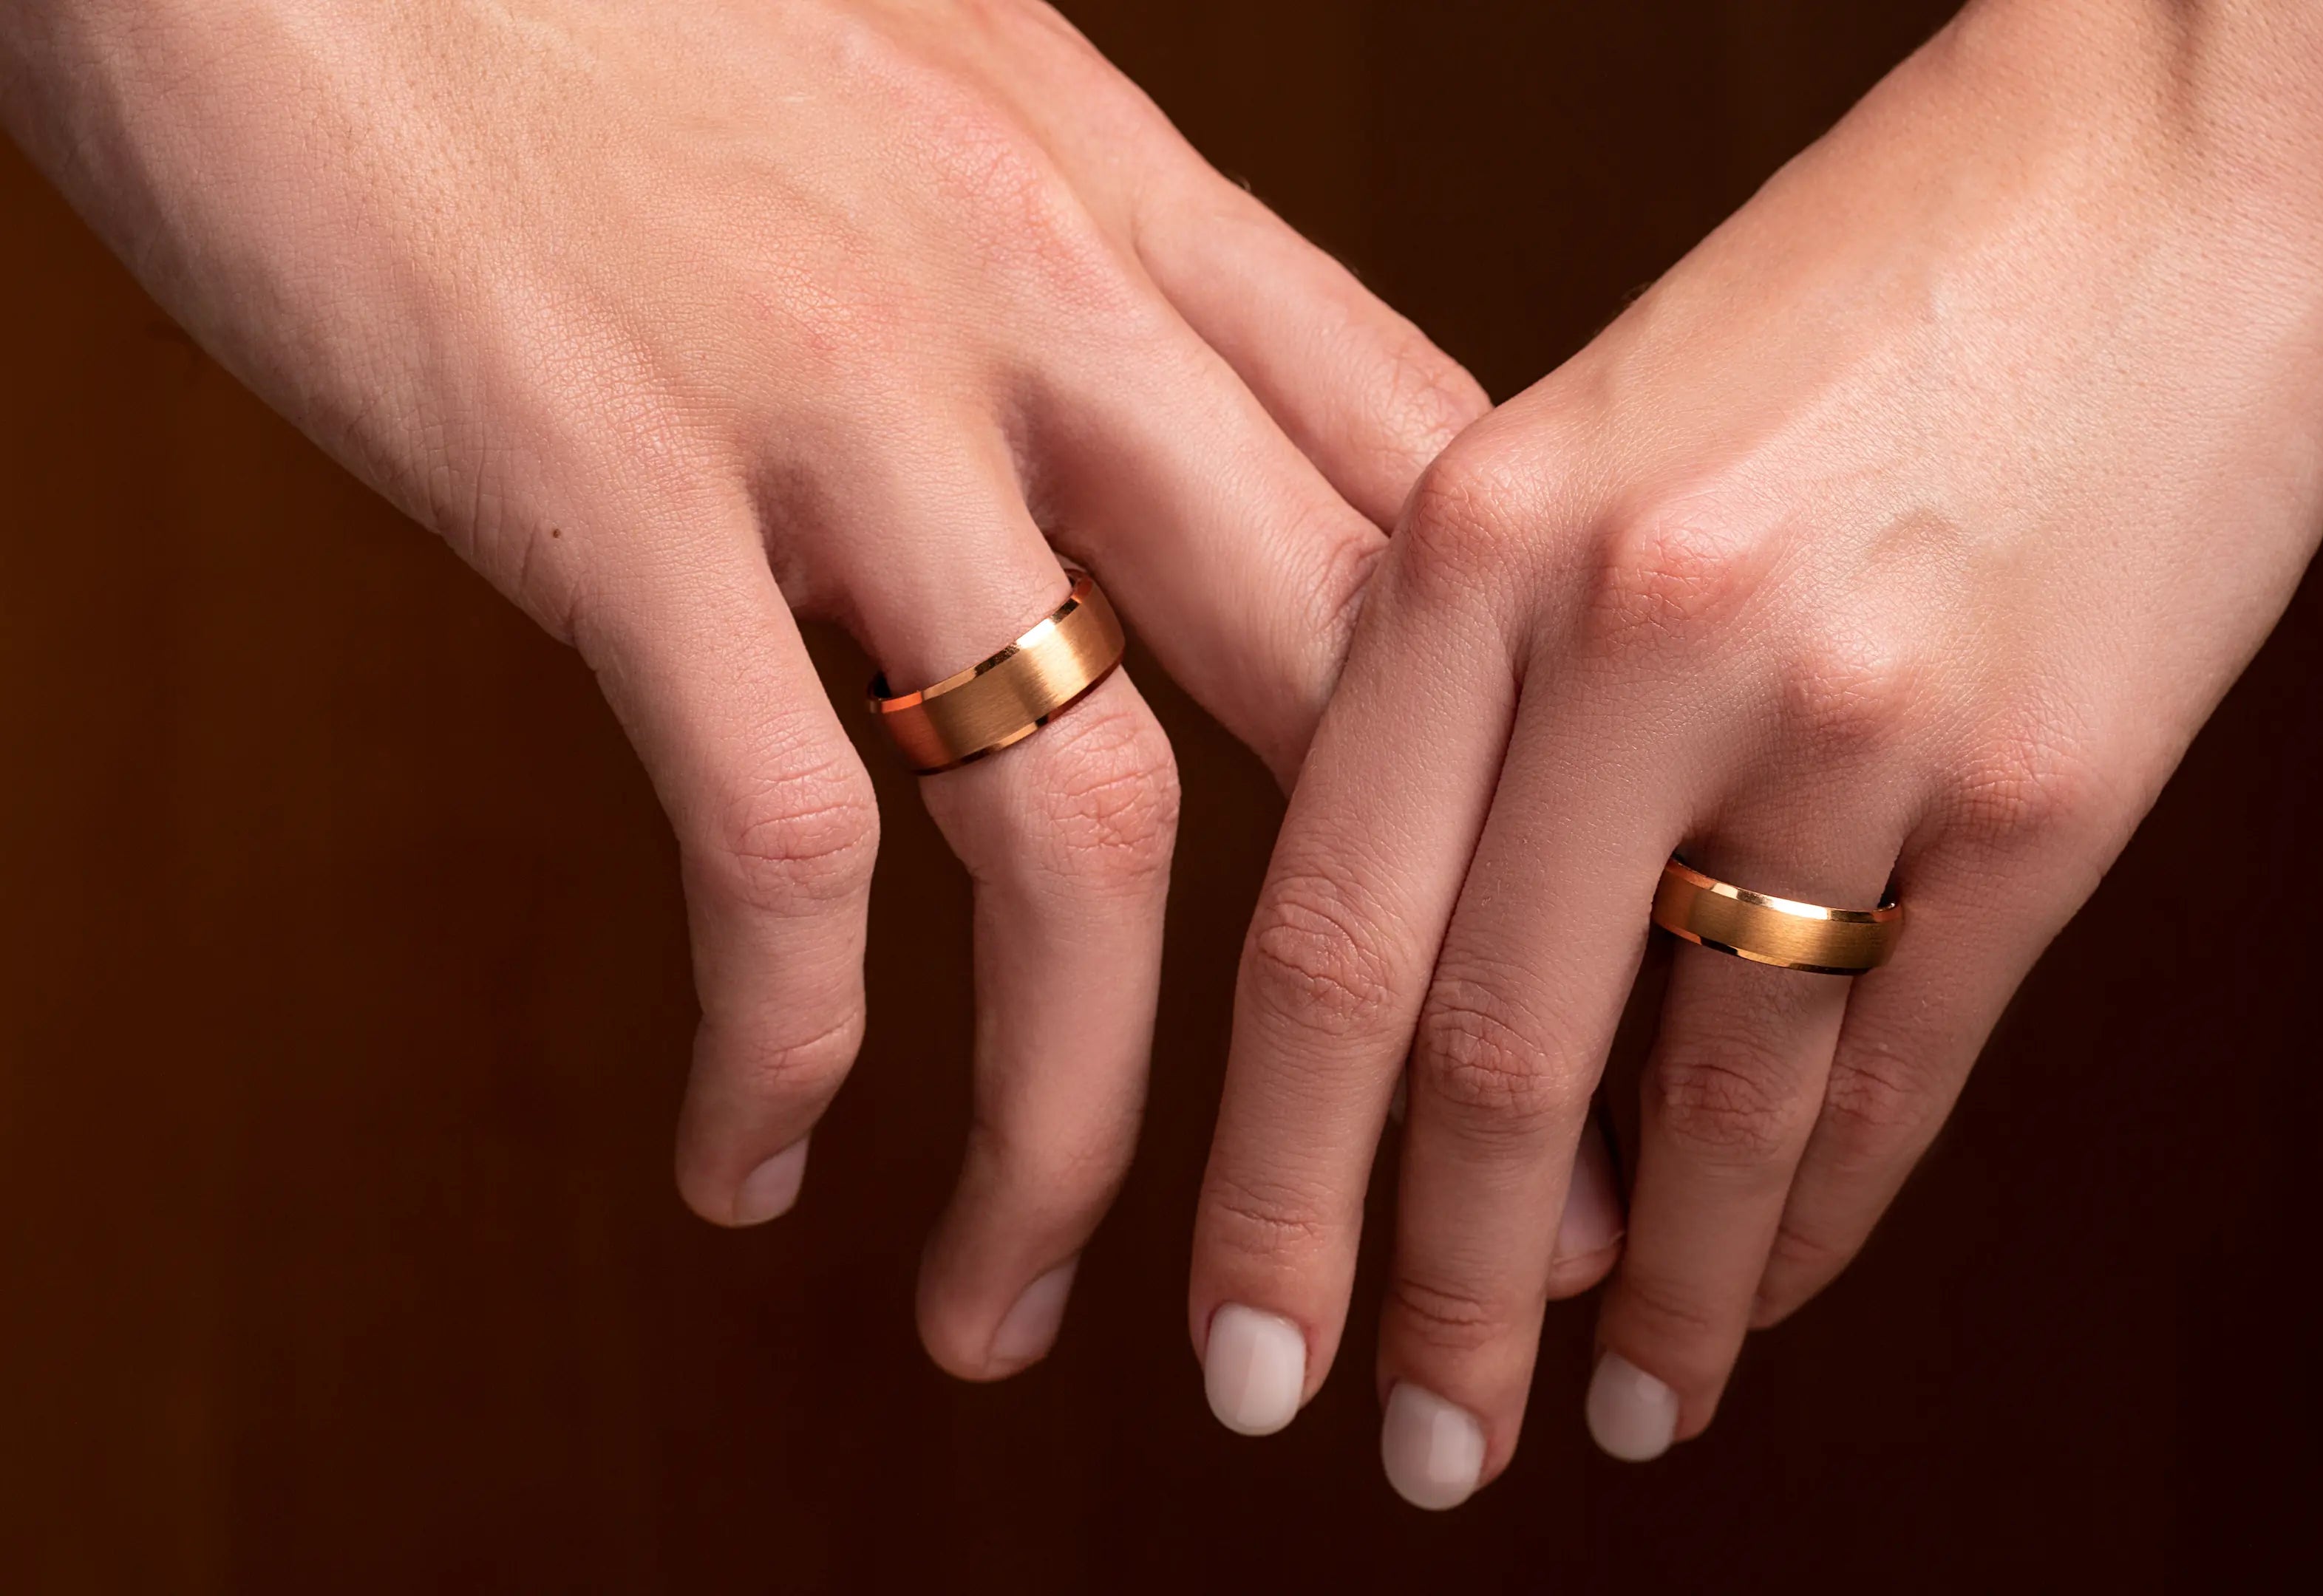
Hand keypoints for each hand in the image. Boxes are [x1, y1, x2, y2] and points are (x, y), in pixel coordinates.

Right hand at [2, 0, 1481, 1374]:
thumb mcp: (945, 107)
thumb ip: (1099, 298)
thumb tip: (1219, 499)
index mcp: (1142, 213)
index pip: (1446, 525)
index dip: (1551, 775)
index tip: (1586, 979)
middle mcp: (1048, 304)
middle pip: (1354, 706)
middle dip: (1438, 1011)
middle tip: (1470, 1239)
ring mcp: (843, 396)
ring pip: (1087, 830)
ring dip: (1078, 1123)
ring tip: (1017, 1308)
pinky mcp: (611, 479)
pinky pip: (771, 834)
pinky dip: (781, 1045)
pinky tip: (753, 1159)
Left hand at [1189, 0, 2322, 1502]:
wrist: (2177, 140)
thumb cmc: (1866, 284)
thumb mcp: (1597, 437)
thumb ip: (1492, 686)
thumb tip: (1452, 993)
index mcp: (1481, 533)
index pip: (1324, 939)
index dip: (1271, 1183)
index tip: (1244, 1357)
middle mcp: (1644, 633)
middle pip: (1490, 1063)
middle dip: (1434, 1297)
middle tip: (1404, 1453)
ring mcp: (1861, 715)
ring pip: (1708, 1103)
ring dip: (1653, 1300)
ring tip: (1609, 1418)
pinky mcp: (2053, 781)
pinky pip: (1900, 1069)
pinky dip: (1824, 1217)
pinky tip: (1770, 1298)